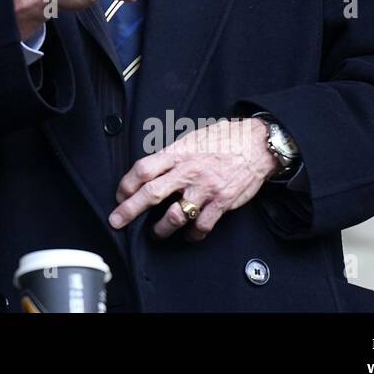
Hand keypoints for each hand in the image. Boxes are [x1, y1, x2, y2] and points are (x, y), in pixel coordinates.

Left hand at [109, 118, 277, 241]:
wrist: (257, 144)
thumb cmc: (223, 138)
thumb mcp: (191, 139)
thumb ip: (172, 155)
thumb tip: (153, 168)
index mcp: (178, 153)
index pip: (143, 169)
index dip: (126, 184)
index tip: (120, 195)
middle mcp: (188, 171)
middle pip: (151, 193)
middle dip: (130, 210)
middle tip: (116, 221)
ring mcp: (205, 188)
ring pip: (175, 215)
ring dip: (161, 229)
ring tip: (156, 234)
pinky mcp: (222, 202)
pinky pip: (202, 225)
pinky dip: (193, 234)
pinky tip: (188, 235)